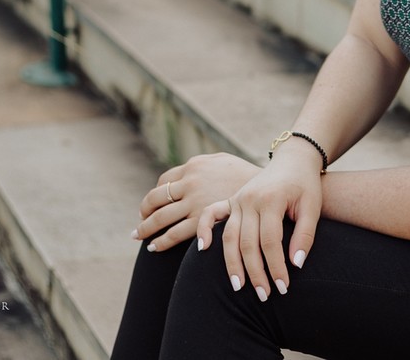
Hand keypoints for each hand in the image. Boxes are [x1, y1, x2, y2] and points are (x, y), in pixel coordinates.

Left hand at [134, 153, 259, 251]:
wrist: (270, 185)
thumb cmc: (248, 176)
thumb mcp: (225, 162)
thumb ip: (208, 165)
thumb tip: (194, 170)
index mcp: (194, 165)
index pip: (164, 181)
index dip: (154, 196)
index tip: (149, 207)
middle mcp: (190, 181)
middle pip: (156, 199)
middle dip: (144, 214)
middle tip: (138, 226)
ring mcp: (194, 200)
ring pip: (160, 218)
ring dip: (146, 230)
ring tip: (139, 239)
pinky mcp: (201, 220)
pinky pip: (174, 233)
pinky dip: (162, 242)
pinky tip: (156, 248)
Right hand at [196, 143, 322, 301]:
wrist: (294, 160)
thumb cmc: (305, 185)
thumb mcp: (313, 207)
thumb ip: (305, 235)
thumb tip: (295, 265)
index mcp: (271, 199)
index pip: (270, 242)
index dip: (275, 267)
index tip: (283, 288)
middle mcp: (249, 199)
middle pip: (248, 243)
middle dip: (256, 273)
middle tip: (264, 296)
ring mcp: (237, 199)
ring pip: (229, 236)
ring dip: (232, 264)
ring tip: (239, 288)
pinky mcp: (230, 200)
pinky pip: (210, 214)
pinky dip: (203, 230)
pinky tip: (203, 249)